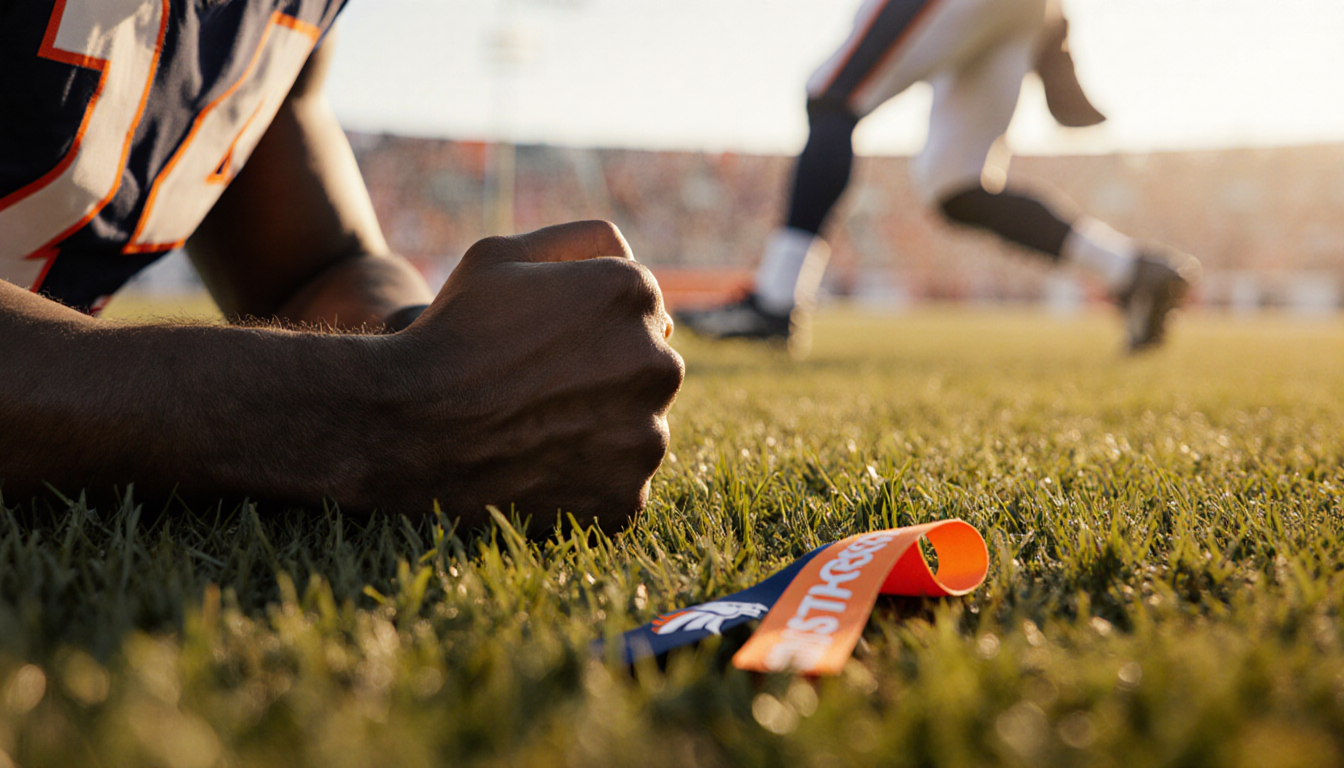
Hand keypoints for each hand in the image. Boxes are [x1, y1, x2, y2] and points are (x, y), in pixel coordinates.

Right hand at [370, 221, 682, 531]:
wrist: (404, 426)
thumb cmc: (451, 333)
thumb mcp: (501, 255)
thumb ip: (577, 240)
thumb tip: (630, 256)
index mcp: (633, 294)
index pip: (640, 307)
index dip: (586, 323)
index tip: (543, 341)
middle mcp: (657, 362)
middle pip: (646, 366)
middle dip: (605, 373)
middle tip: (536, 388)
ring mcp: (646, 435)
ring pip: (637, 427)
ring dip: (601, 427)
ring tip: (534, 428)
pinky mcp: (627, 496)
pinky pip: (620, 483)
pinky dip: (588, 480)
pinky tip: (538, 466)